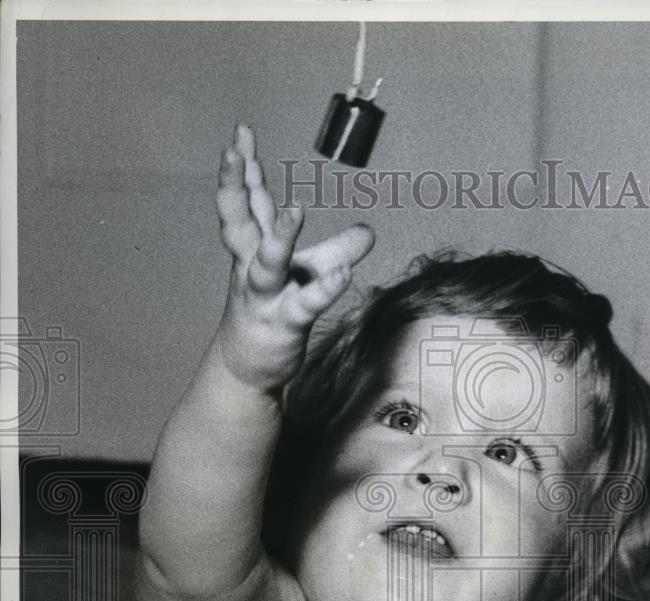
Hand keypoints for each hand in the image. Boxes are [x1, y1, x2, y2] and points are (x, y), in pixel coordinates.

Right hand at [215, 124, 374, 390]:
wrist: (246, 369)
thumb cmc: (272, 312)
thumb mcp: (307, 277)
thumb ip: (335, 251)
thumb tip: (368, 231)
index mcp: (254, 250)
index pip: (247, 202)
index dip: (243, 169)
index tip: (240, 132)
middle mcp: (252, 267)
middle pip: (238, 222)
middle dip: (233, 186)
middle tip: (232, 152)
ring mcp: (265, 297)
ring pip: (267, 264)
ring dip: (281, 237)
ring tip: (296, 209)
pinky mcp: (283, 324)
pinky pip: (305, 305)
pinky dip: (324, 289)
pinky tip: (344, 275)